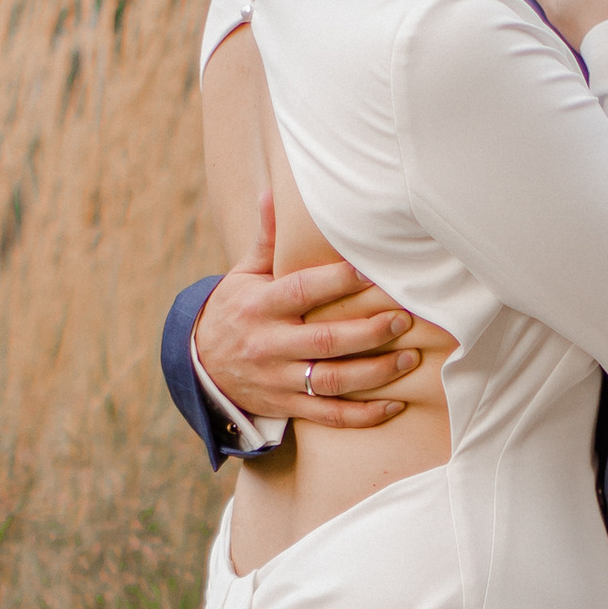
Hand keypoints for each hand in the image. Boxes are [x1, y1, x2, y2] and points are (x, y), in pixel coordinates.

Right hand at [192, 192, 421, 428]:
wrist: (198, 367)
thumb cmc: (234, 311)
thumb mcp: (243, 275)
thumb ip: (267, 240)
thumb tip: (273, 192)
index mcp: (260, 306)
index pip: (301, 291)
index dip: (336, 281)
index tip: (369, 270)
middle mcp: (269, 344)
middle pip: (325, 340)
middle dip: (368, 331)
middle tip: (403, 319)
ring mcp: (278, 379)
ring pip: (331, 381)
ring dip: (374, 373)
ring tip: (409, 358)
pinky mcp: (287, 405)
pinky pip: (329, 415)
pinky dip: (362, 415)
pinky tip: (393, 406)